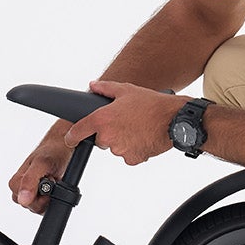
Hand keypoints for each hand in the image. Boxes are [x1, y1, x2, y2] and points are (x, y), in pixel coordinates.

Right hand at [9, 124, 73, 209]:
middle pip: (32, 207)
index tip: (47, 181)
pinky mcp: (38, 194)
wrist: (62, 147)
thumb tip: (23, 200)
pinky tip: (55, 185)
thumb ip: (30, 181)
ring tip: (53, 180)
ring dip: (50, 196)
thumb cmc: (52, 152)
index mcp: (16, 181)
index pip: (24, 202)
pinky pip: (46, 205)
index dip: (39, 196)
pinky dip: (54, 197)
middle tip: (51, 179)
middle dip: (45, 197)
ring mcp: (30, 191)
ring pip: (39, 207)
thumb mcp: (42, 164)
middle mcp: (20, 187)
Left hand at [62, 80, 188, 165]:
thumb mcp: (126, 90)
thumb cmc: (152, 105)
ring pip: (115, 148)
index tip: (70, 139)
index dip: (72, 136)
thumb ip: (105, 88)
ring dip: (122, 140)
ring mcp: (121, 150)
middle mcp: (109, 137)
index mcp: (102, 119)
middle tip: (123, 121)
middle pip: (101, 140)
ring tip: (137, 128)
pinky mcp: (133, 159)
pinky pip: (128, 155)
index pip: (79, 131)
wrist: (174, 121)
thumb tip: (93, 85)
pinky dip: (133, 148)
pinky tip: (142, 137)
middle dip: (108, 132)